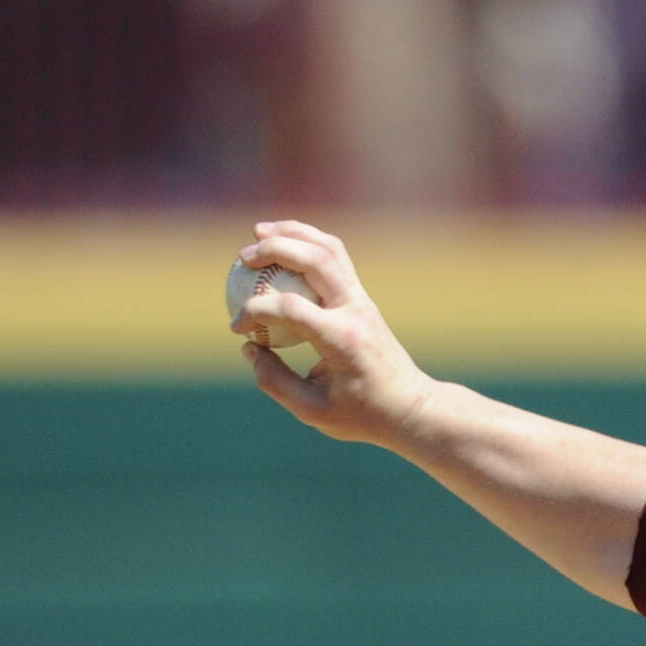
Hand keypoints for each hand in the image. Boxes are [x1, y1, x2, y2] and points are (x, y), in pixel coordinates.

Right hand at [231, 220, 437, 447]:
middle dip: (275, 250)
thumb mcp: (313, 411)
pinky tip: (284, 243)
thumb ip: (275, 380)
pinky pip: (335, 258)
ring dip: (294, 233)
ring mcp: (362, 300)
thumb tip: (249, 347)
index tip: (236, 327)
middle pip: (315, 259)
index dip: (255, 311)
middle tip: (242, 258)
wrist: (409, 406)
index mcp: (342, 339)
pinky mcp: (361, 297)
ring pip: (329, 249)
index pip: (291, 308)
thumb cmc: (362, 414)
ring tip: (259, 231)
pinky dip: (308, 243)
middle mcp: (355, 311)